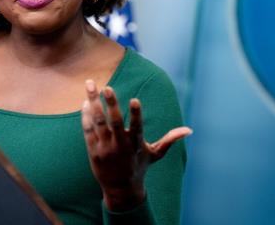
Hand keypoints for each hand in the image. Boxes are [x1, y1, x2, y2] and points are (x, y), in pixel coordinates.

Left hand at [81, 79, 191, 210]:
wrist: (120, 190)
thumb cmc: (139, 167)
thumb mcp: (155, 154)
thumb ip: (170, 139)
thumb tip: (189, 130)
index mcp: (136, 144)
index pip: (137, 127)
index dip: (135, 114)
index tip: (134, 99)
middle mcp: (120, 146)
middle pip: (114, 121)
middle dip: (111, 103)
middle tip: (107, 87)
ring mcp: (105, 148)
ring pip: (98, 122)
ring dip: (93, 103)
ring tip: (90, 85)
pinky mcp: (93, 150)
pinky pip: (88, 130)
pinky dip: (86, 116)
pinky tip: (85, 102)